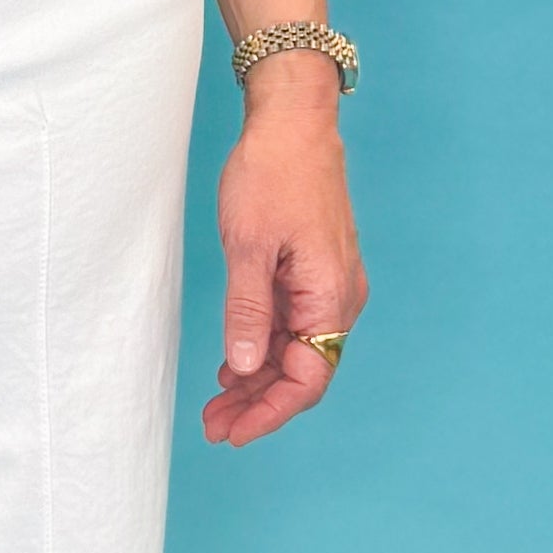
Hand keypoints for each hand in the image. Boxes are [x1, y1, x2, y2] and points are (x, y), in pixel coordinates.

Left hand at [201, 59, 366, 446]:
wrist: (294, 120)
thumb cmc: (273, 173)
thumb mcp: (249, 246)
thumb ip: (248, 311)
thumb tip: (244, 365)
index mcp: (330, 296)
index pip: (308, 378)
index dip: (270, 411)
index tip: (232, 432)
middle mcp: (339, 298)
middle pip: (303, 372)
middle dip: (259, 403)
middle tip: (213, 426)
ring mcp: (329, 285)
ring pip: (297, 351)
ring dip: (258, 379)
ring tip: (216, 402)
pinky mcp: (315, 272)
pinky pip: (294, 325)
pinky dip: (264, 347)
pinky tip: (234, 363)